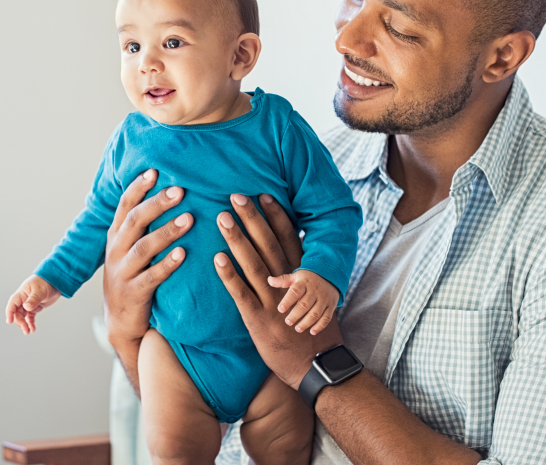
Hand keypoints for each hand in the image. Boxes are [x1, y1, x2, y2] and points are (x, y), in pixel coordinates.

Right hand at [5, 275, 60, 334]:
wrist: (57, 280)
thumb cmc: (46, 281)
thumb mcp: (40, 290)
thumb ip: (33, 299)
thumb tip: (27, 307)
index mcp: (22, 294)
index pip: (12, 304)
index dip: (10, 313)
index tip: (10, 321)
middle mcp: (24, 300)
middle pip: (17, 313)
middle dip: (20, 322)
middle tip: (25, 328)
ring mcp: (29, 304)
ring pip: (23, 316)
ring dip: (25, 324)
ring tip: (28, 331)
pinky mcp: (35, 307)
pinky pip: (30, 316)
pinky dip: (31, 322)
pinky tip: (32, 328)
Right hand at [103, 169, 192, 348]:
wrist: (122, 322)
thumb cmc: (135, 275)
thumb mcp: (132, 247)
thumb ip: (145, 224)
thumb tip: (173, 190)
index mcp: (116, 235)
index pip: (125, 205)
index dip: (138, 187)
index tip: (155, 171)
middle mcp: (116, 250)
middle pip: (135, 221)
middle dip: (157, 204)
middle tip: (180, 190)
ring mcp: (122, 272)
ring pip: (143, 248)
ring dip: (166, 232)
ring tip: (188, 219)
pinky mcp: (133, 293)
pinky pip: (151, 277)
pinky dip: (166, 264)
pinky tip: (183, 254)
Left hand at [214, 193, 343, 390]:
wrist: (314, 365)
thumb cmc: (311, 327)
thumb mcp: (313, 296)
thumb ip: (300, 272)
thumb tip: (293, 248)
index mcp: (301, 275)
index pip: (289, 238)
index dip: (276, 215)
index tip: (264, 194)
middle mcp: (287, 284)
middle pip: (268, 244)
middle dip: (253, 218)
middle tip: (237, 196)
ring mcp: (272, 301)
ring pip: (253, 264)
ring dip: (238, 239)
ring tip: (223, 218)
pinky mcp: (258, 319)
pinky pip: (241, 294)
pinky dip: (230, 275)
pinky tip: (217, 258)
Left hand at [269, 270, 338, 334]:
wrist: (330, 275)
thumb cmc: (308, 279)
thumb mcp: (296, 276)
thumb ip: (283, 280)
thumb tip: (269, 280)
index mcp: (304, 283)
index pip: (295, 291)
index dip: (288, 301)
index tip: (280, 309)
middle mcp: (315, 291)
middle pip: (305, 304)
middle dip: (296, 315)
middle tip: (288, 322)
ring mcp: (324, 299)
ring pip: (316, 313)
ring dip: (306, 322)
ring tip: (297, 328)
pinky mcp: (331, 306)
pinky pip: (326, 317)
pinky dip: (320, 326)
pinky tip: (312, 332)